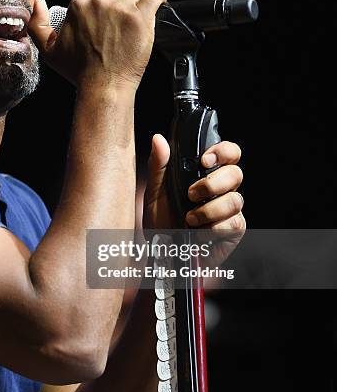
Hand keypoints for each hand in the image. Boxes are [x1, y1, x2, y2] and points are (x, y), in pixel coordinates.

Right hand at [27, 0, 166, 88]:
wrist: (103, 87)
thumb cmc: (79, 71)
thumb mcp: (49, 50)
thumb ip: (38, 24)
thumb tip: (39, 1)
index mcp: (79, 4)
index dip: (104, 8)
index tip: (107, 24)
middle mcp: (100, 2)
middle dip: (120, 6)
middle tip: (120, 30)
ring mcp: (122, 8)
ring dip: (138, 5)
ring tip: (135, 25)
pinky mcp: (141, 17)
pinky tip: (155, 7)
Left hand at [143, 134, 245, 262]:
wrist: (162, 253)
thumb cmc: (160, 221)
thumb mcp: (155, 191)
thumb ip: (158, 165)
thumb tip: (158, 139)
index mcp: (206, 174)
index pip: (228, 153)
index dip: (224, 151)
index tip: (204, 160)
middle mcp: (221, 190)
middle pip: (236, 173)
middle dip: (213, 183)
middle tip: (191, 194)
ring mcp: (229, 210)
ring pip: (235, 200)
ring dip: (208, 209)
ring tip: (189, 218)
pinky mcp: (233, 230)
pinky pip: (234, 223)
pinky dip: (213, 228)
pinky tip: (199, 232)